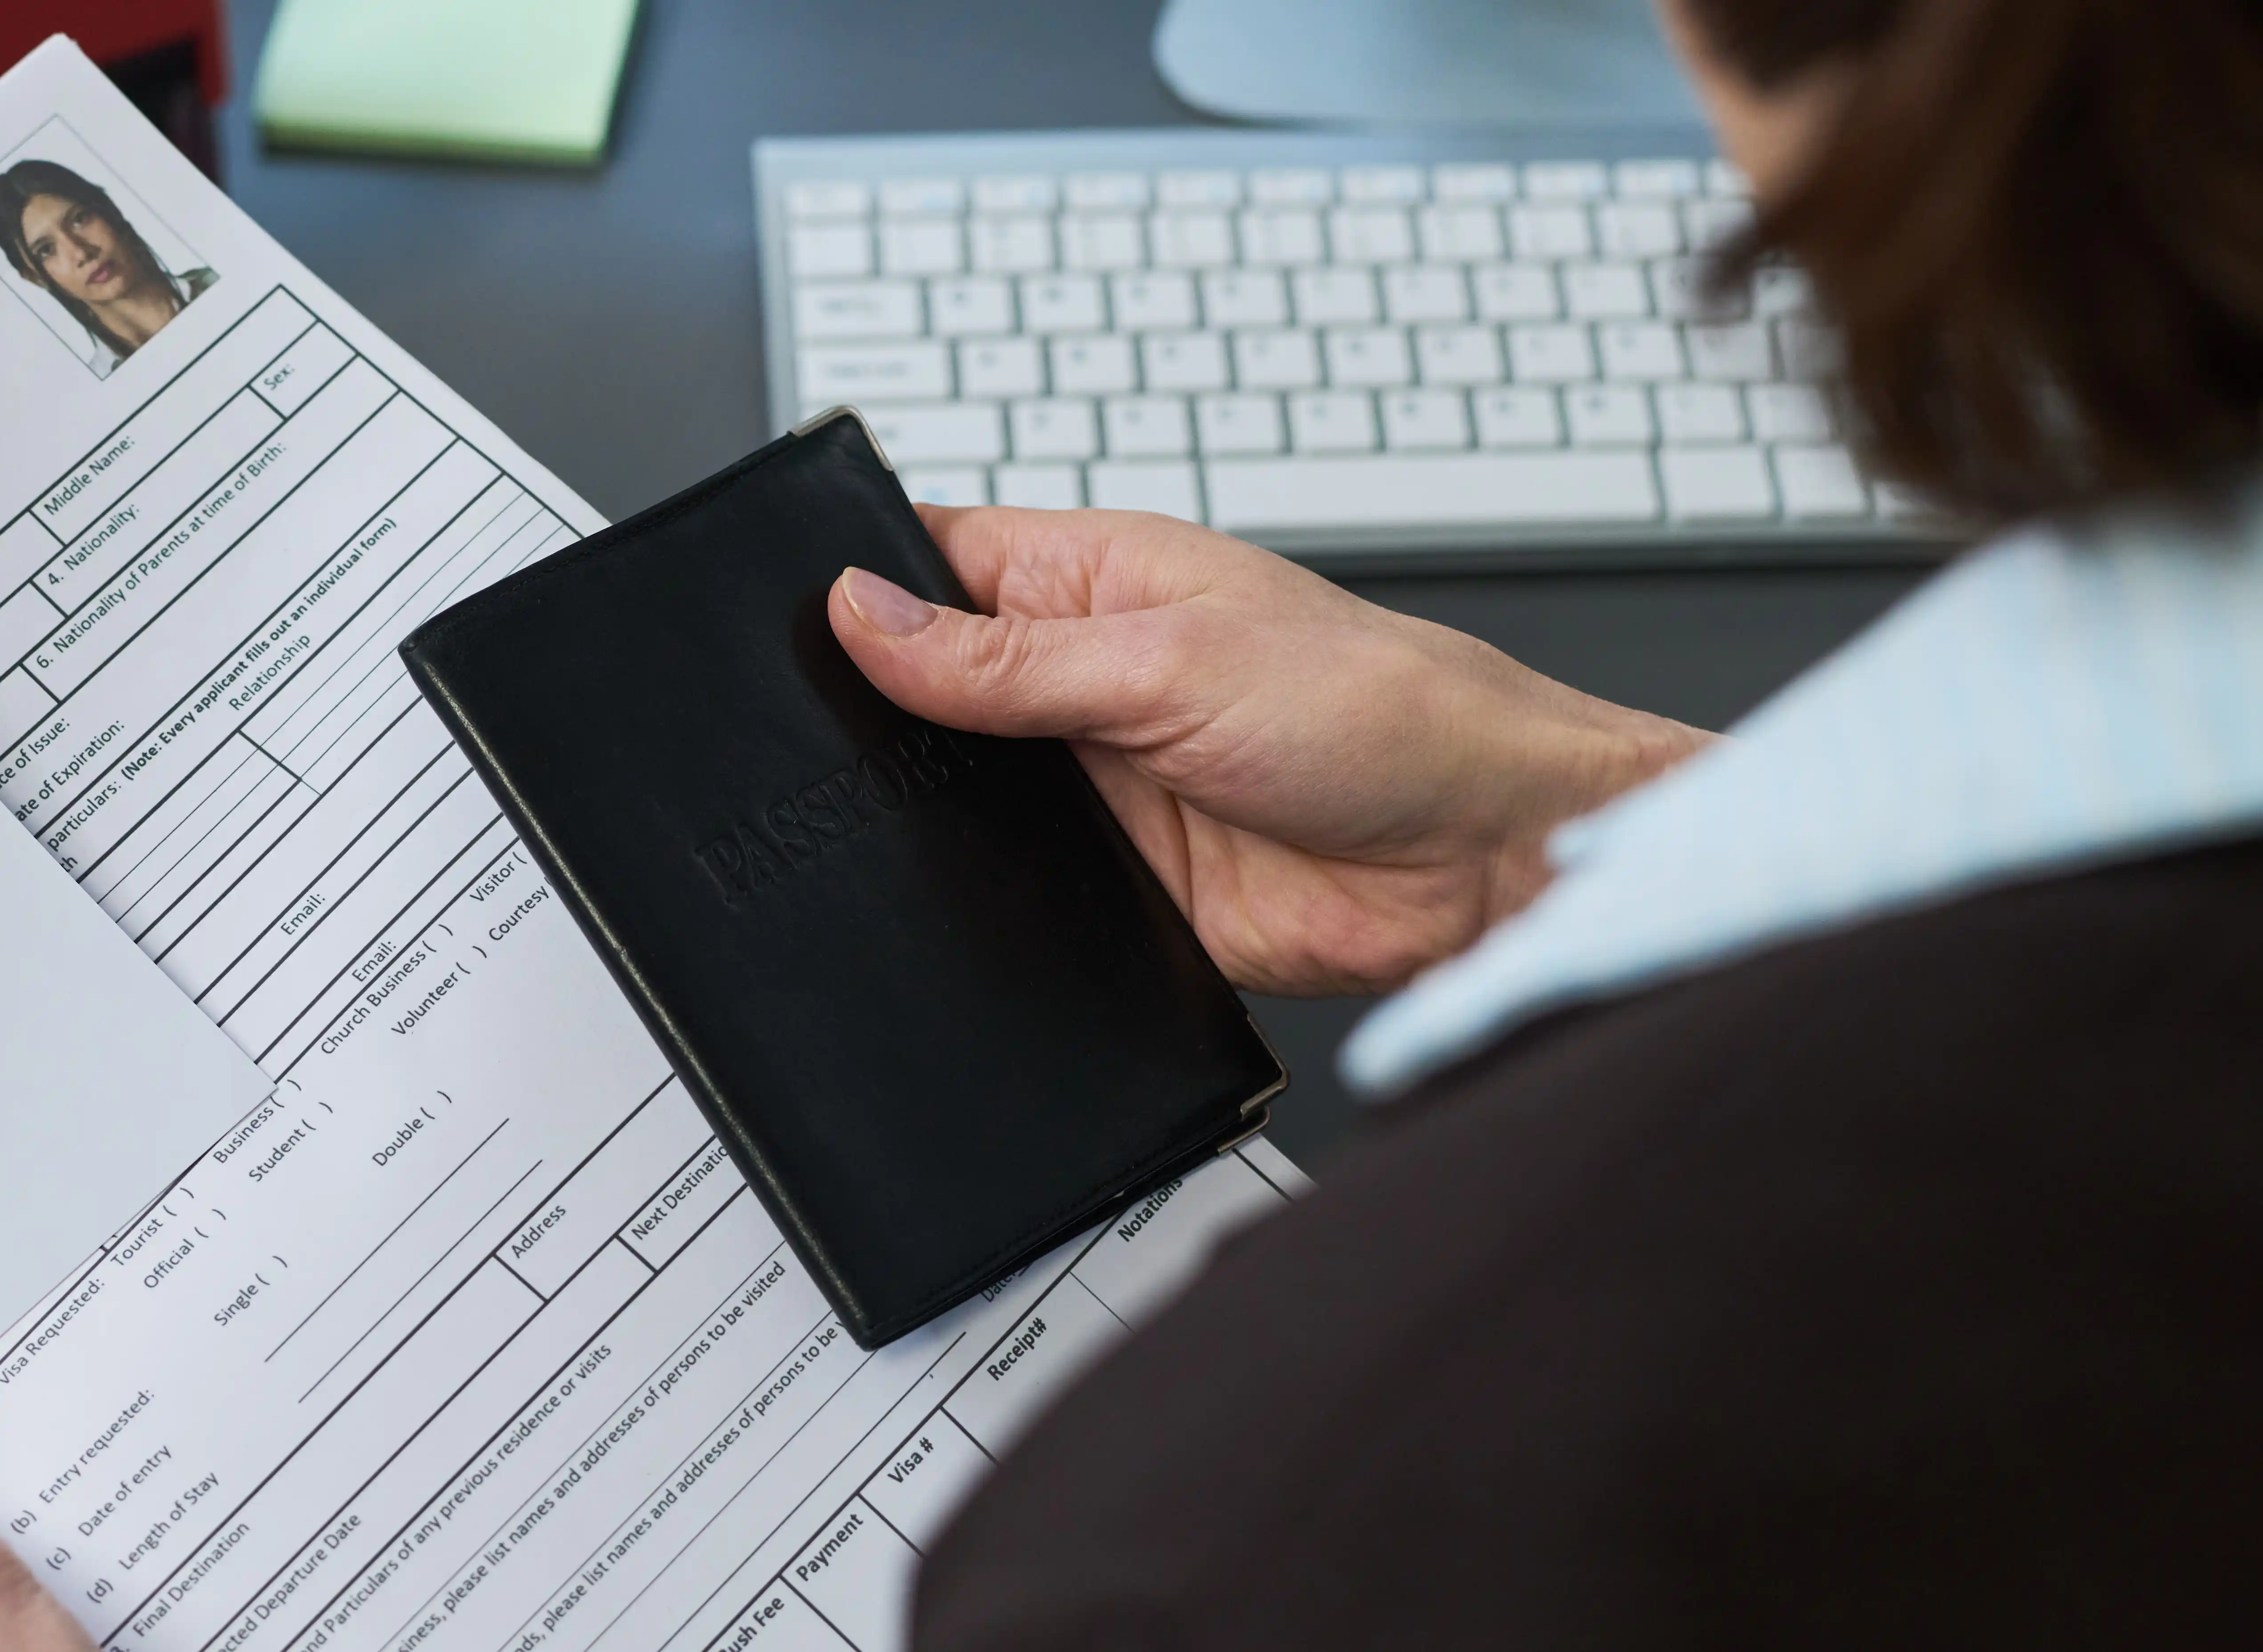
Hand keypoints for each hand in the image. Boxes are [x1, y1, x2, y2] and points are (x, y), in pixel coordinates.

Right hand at [828, 507, 1707, 994]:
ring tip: (873, 818)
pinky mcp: (1116, 881)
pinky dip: (976, 900)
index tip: (780, 615)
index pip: (936, 560)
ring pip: (956, 794)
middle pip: (927, 686)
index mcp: (1096, 581)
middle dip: (871, 710)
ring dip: (924, 810)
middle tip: (807, 738)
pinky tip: (947, 899)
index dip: (856, 582)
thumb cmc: (1384, 711)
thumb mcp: (1170, 659)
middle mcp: (1086, 678)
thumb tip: (863, 610)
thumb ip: (1007, 655)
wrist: (1482, 859)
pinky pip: (1009, 890)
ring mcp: (1097, 782)